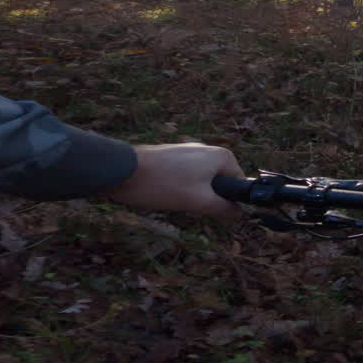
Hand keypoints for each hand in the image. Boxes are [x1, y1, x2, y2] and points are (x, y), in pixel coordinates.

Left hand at [103, 143, 244, 218]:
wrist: (122, 171)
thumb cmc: (164, 185)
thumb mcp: (199, 202)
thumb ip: (224, 208)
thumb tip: (239, 213)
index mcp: (221, 156)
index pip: (239, 183)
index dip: (230, 201)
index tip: (213, 211)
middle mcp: (207, 149)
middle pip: (219, 182)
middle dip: (209, 197)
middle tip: (191, 206)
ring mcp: (188, 150)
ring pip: (201, 180)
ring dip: (193, 193)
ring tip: (174, 199)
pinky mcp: (171, 155)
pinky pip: (185, 175)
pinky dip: (179, 186)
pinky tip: (164, 192)